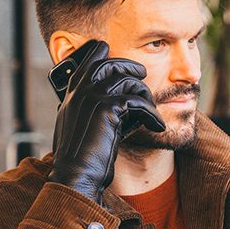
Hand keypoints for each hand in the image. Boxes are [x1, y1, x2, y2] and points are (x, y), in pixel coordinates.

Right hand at [48, 40, 165, 202]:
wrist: (75, 174)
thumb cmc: (79, 157)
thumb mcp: (78, 127)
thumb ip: (89, 109)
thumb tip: (113, 104)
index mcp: (72, 94)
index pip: (88, 60)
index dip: (103, 54)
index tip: (117, 58)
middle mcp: (81, 90)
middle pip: (110, 62)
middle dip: (130, 66)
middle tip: (142, 73)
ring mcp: (93, 97)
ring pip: (129, 81)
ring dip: (145, 95)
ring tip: (152, 111)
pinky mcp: (108, 109)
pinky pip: (138, 102)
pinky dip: (152, 114)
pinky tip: (157, 125)